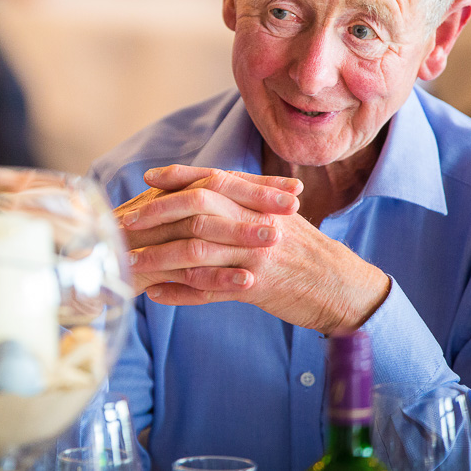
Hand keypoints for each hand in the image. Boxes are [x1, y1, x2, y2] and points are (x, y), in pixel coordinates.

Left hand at [117, 165, 390, 334]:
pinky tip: (155, 294)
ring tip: (129, 263)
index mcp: (261, 202)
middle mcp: (256, 222)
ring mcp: (255, 255)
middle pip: (199, 209)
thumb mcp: (281, 217)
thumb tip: (210, 188)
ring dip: (158, 257)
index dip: (181, 176)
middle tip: (126, 220)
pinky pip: (209, 290)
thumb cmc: (307, 251)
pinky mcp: (256, 288)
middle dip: (158, 213)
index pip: (215, 179)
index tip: (149, 177)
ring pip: (196, 251)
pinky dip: (180, 292)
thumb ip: (248, 201)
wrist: (343, 287)